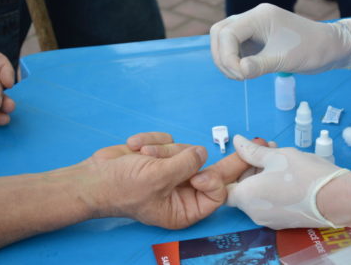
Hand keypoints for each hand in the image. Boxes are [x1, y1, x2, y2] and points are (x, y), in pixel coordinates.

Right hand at [83, 132, 267, 228]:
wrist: (92, 177)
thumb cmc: (122, 187)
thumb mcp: (157, 179)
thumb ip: (185, 165)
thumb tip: (203, 153)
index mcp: (184, 209)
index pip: (215, 195)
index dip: (214, 181)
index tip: (201, 172)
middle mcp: (182, 191)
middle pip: (212, 172)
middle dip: (224, 159)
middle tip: (258, 143)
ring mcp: (172, 171)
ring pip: (186, 151)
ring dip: (164, 150)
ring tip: (141, 156)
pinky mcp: (163, 156)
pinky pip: (169, 141)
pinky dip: (152, 142)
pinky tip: (135, 148)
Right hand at [210, 4, 350, 79]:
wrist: (329, 48)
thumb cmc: (312, 50)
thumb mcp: (285, 60)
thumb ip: (260, 65)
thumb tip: (240, 71)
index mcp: (260, 17)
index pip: (227, 33)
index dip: (227, 56)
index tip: (241, 75)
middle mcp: (253, 19)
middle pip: (219, 33)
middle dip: (222, 57)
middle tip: (237, 76)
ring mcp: (252, 29)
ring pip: (224, 41)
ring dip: (226, 60)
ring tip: (241, 76)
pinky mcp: (254, 40)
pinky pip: (234, 48)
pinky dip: (233, 61)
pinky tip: (245, 73)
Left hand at [227, 135, 349, 229]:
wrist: (337, 199)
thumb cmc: (302, 175)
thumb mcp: (274, 155)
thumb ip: (251, 150)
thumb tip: (236, 141)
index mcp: (245, 198)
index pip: (226, 189)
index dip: (235, 172)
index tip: (247, 158)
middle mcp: (254, 213)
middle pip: (244, 190)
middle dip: (253, 168)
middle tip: (268, 150)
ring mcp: (270, 220)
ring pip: (259, 196)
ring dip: (265, 176)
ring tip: (281, 158)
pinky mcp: (285, 222)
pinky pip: (272, 203)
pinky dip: (275, 189)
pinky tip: (291, 174)